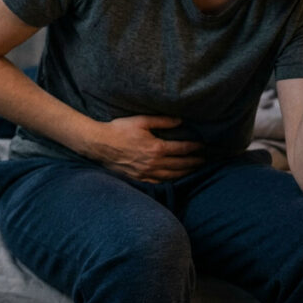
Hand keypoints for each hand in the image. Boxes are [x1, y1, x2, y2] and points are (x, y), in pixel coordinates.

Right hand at [86, 115, 203, 182]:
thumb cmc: (119, 130)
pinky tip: (174, 179)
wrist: (99, 144)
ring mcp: (146, 173)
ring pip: (171, 176)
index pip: (182, 149)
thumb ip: (162, 121)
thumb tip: (180, 121)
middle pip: (180, 165)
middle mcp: (154, 163)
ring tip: (193, 170)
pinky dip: (170, 181)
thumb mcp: (141, 121)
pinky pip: (159, 182)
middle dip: (194, 162)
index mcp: (156, 148)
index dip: (194, 148)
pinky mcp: (138, 179)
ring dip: (185, 173)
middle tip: (204, 160)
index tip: (203, 146)